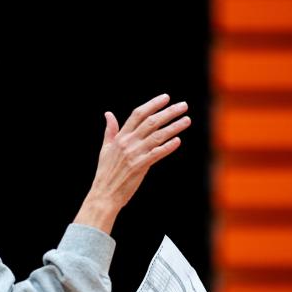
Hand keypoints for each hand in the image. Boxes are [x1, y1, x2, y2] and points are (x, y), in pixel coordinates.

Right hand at [75, 93, 190, 233]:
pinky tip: (178, 141)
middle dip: (169, 112)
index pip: (138, 114)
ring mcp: (134, 154)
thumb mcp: (105, 148)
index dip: (153, 104)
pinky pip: (156, 154)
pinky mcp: (140, 166)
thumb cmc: (105, 172)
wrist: (104, 194)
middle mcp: (128, 143)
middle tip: (183, 105)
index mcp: (120, 137)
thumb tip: (108, 113)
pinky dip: (167, 147)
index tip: (166, 98)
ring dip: (174, 127)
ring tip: (187, 120)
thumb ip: (110, 130)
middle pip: (151, 122)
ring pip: (157, 136)